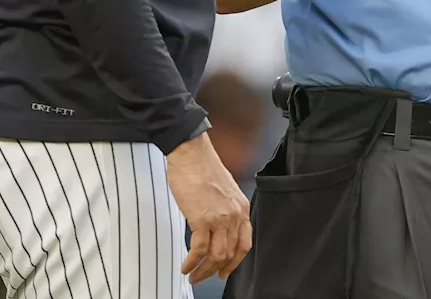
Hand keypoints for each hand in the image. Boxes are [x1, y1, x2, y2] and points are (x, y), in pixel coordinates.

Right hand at [166, 133, 251, 282]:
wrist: (191, 153)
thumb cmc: (202, 167)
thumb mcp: (224, 190)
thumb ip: (225, 209)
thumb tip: (217, 226)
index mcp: (241, 207)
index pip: (244, 243)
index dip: (235, 261)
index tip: (225, 270)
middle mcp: (234, 214)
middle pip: (230, 253)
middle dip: (217, 270)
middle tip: (205, 277)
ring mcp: (219, 218)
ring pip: (216, 256)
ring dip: (203, 271)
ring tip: (193, 275)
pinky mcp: (202, 219)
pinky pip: (199, 250)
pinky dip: (192, 262)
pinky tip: (186, 266)